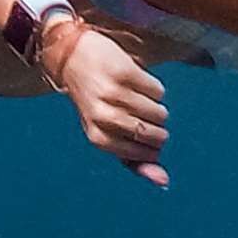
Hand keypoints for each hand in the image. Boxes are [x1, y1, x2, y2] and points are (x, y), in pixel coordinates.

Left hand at [53, 26, 170, 187]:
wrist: (73, 56)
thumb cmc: (95, 102)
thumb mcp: (109, 135)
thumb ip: (136, 161)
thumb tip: (164, 181)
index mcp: (98, 137)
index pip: (144, 153)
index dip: (151, 145)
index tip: (140, 135)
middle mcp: (103, 116)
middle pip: (155, 133)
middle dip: (158, 128)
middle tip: (142, 117)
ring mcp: (113, 93)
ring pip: (159, 113)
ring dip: (156, 108)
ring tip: (139, 100)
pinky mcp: (125, 72)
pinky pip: (158, 91)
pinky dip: (154, 89)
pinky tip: (137, 83)